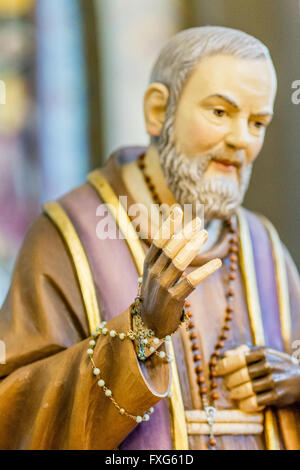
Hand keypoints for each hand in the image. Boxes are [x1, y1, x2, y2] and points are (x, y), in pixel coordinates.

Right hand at [140, 207, 221, 337]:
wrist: (148, 324)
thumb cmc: (155, 295)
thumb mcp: (154, 273)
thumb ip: (162, 256)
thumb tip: (177, 236)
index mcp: (149, 265)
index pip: (158, 241)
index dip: (168, 225)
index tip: (178, 209)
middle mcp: (154, 273)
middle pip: (170, 248)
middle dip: (184, 232)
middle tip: (199, 221)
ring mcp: (163, 286)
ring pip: (179, 262)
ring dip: (193, 246)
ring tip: (205, 234)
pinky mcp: (173, 299)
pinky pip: (191, 282)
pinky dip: (205, 271)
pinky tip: (217, 262)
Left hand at [215, 345, 299, 410]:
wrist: (299, 378)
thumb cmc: (276, 363)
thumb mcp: (262, 352)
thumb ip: (243, 352)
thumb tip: (224, 354)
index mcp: (262, 354)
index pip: (238, 359)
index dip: (224, 365)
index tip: (216, 370)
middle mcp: (268, 366)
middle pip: (241, 375)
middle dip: (229, 381)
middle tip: (225, 385)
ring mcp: (273, 381)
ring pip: (247, 389)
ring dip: (235, 393)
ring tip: (231, 394)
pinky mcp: (276, 396)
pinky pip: (255, 402)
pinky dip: (245, 404)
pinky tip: (241, 403)